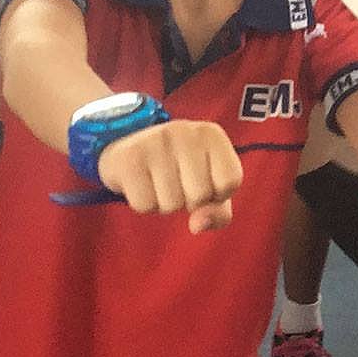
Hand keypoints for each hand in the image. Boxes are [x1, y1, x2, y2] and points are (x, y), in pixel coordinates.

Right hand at [97, 120, 243, 232]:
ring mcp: (155, 141)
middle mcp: (185, 131)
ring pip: (172, 204)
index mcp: (212, 134)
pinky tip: (142, 183)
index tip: (204, 179)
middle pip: (200, 196)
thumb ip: (218, 212)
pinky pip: (145, 205)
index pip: (230, 181)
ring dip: (165, 203)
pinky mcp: (129, 158)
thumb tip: (198, 225)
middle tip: (176, 182)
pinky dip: (144, 204)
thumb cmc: (178, 170)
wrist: (127, 149)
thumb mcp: (208, 186)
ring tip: (158, 182)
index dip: (217, 192)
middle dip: (188, 200)